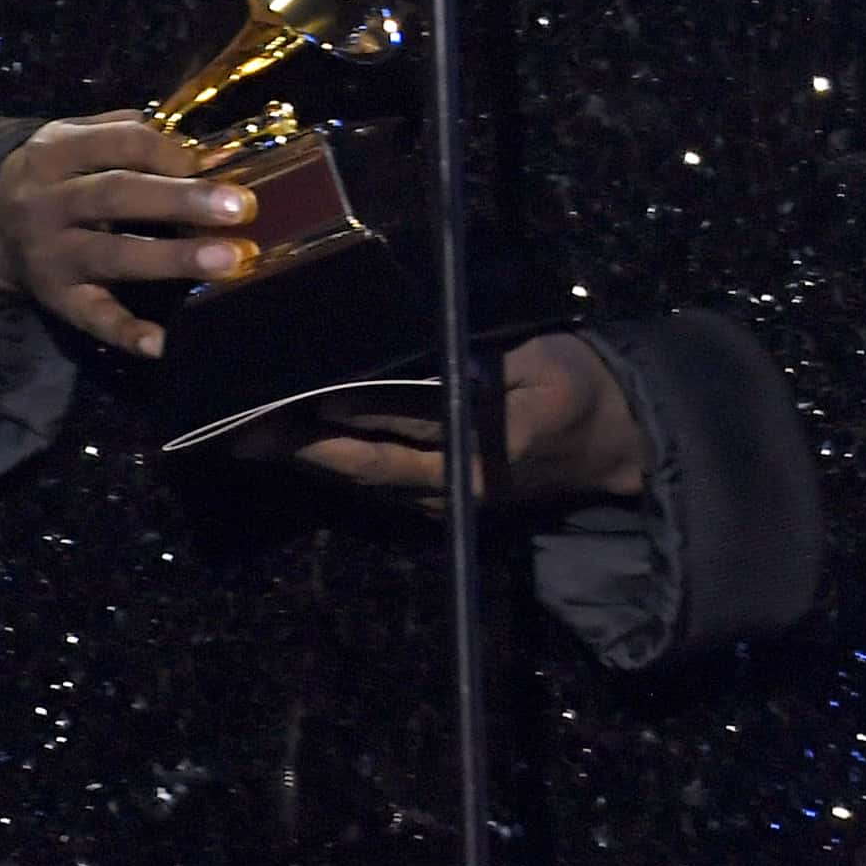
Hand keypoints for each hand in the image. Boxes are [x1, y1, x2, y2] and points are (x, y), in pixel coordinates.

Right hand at [0, 113, 253, 359]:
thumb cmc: (55, 176)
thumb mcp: (74, 139)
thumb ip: (131, 136)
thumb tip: (210, 151)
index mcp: (55, 152)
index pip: (121, 142)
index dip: (171, 152)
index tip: (219, 164)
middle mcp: (48, 202)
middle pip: (117, 196)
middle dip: (182, 200)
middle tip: (241, 207)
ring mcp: (51, 255)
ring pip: (113, 255)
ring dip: (174, 258)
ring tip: (231, 260)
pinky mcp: (56, 300)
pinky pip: (93, 317)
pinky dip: (127, 332)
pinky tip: (164, 341)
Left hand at [286, 331, 644, 505]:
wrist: (618, 443)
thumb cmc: (580, 387)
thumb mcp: (543, 362)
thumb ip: (481, 368)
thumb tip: (419, 363)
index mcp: (487, 446)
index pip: (408, 423)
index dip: (355, 411)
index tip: (307, 398)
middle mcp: (459, 485)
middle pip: (370, 464)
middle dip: (305, 447)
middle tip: (247, 431)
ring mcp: (450, 500)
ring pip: (368, 481)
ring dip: (312, 462)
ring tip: (256, 440)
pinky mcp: (444, 503)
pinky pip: (382, 488)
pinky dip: (342, 468)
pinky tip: (305, 450)